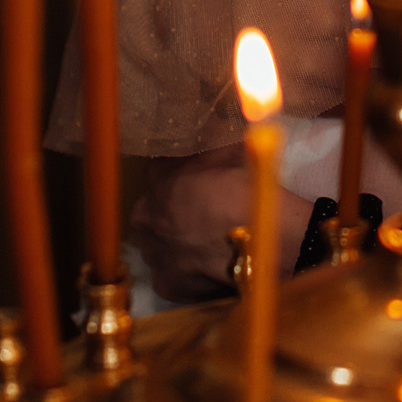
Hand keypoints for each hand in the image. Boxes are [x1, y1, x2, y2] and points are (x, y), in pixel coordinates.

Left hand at [131, 144, 314, 302]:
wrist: (257, 238)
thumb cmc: (244, 187)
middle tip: (207, 214)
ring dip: (179, 242)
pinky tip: (211, 265)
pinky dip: (190, 271)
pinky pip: (176, 274)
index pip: (162, 172)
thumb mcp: (228, 147)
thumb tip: (211, 118)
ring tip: (211, 243)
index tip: (201, 181)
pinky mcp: (167, 284)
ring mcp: (153, 252)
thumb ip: (211, 138)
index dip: (183, 176)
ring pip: (163, 244)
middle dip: (176, 212)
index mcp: (157, 179)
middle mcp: (145, 216)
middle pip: (156, 211)